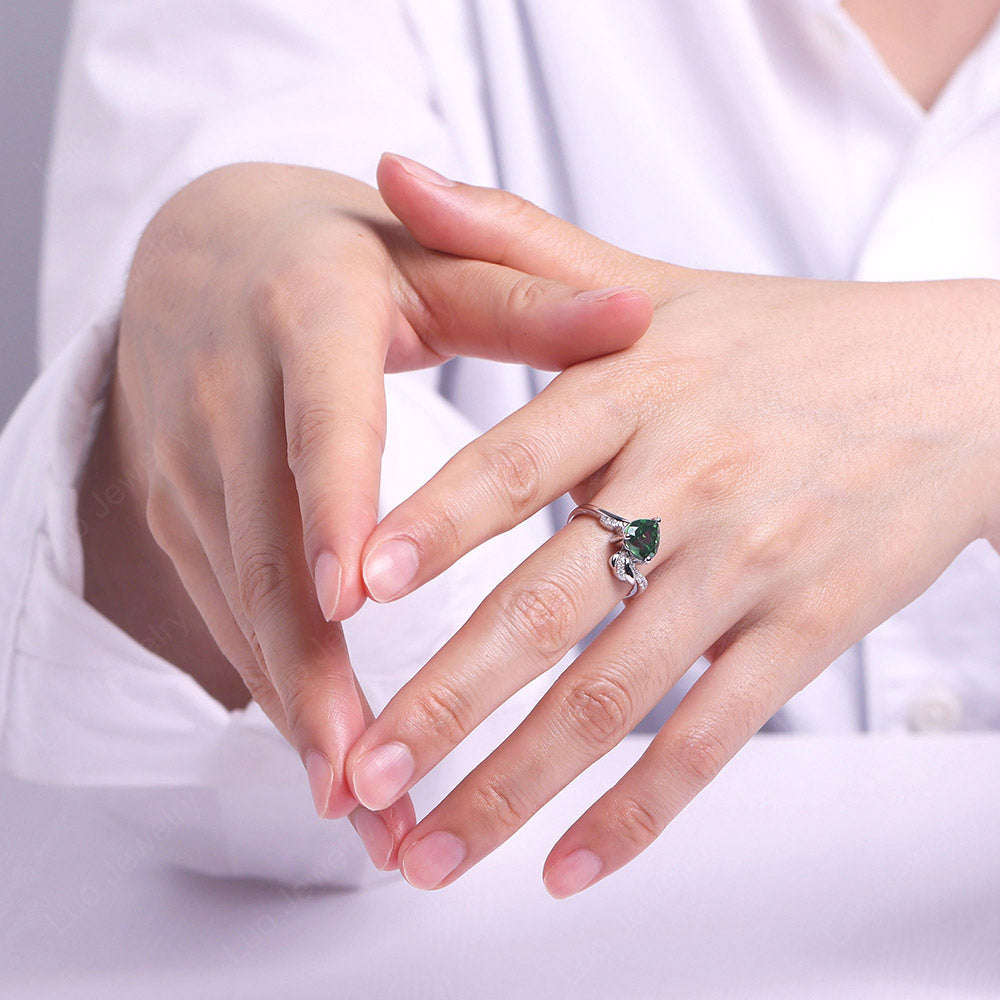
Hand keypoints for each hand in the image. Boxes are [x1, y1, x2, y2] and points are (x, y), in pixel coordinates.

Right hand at [81, 159, 650, 867]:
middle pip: (267, 549)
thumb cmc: (340, 261)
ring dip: (301, 714)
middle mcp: (228, 403)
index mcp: (304, 320)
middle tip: (372, 774)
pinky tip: (333, 769)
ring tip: (366, 812)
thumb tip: (641, 315)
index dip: (335, 504)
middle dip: (316, 670)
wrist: (198, 258)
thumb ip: (522, 293)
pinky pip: (231, 621)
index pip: (323, 418)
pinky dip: (284, 699)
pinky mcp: (183, 521)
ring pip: (244, 609)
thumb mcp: (426, 262)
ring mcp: (194, 472)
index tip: (358, 596)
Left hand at [345, 160, 999, 892]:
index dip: (433, 522)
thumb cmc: (773, 338)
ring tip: (429, 856)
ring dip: (515, 784)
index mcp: (635, 386)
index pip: (515, 459)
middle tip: (361, 772)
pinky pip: (712, 740)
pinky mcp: (809, 634)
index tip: (349, 588)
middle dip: (446, 699)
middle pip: (549, 607)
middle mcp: (690, 479)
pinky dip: (638, 814)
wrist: (956, 379)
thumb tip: (395, 170)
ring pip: (618, 696)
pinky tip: (566, 871)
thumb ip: (515, 239)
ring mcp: (752, 566)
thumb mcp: (646, 281)